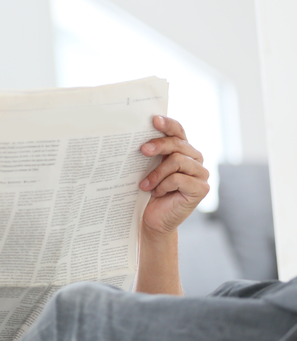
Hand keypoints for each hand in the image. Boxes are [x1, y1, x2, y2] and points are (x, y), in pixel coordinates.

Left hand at [138, 115, 209, 236]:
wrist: (152, 220)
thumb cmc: (148, 193)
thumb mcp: (148, 169)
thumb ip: (151, 153)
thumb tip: (139, 137)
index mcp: (183, 151)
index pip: (178, 131)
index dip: (168, 124)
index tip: (153, 120)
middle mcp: (195, 159)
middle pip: (178, 144)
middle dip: (159, 145)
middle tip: (142, 150)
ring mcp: (201, 174)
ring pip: (178, 160)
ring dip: (157, 173)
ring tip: (145, 185)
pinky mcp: (201, 189)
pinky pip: (179, 179)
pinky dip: (164, 185)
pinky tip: (157, 193)